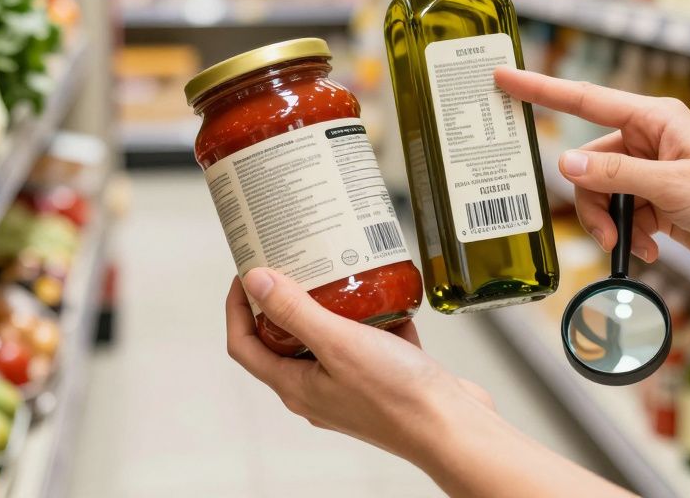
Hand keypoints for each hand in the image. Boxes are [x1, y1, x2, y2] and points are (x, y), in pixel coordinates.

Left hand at [228, 268, 635, 497]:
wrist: (452, 427)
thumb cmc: (396, 396)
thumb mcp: (337, 342)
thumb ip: (295, 311)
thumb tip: (255, 281)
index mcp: (296, 386)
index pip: (245, 345)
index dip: (237, 308)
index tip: (245, 273)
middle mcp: (318, 389)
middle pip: (285, 339)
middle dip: (287, 299)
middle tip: (293, 262)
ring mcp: (352, 386)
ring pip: (330, 338)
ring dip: (333, 305)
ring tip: (340, 270)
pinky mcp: (384, 380)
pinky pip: (371, 342)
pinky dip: (375, 319)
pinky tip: (389, 296)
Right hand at [496, 67, 689, 274]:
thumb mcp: (674, 186)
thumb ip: (616, 175)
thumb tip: (567, 164)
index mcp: (655, 119)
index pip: (584, 100)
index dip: (539, 89)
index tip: (504, 79)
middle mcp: (649, 140)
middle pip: (589, 165)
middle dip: (593, 202)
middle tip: (609, 234)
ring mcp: (652, 172)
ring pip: (602, 194)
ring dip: (612, 224)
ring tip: (634, 247)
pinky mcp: (658, 201)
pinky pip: (622, 215)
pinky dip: (631, 236)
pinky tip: (653, 252)